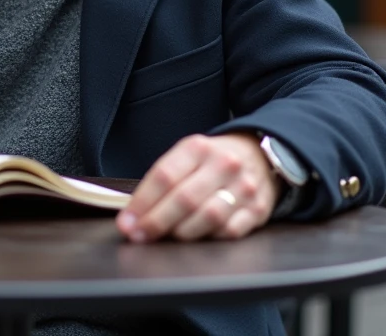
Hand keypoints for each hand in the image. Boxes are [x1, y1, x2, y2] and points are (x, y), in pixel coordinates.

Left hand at [116, 133, 279, 241]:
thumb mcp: (187, 157)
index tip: (126, 223)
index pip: (164, 176)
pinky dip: (209, 238)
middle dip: (156, 222)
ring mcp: (244, 187)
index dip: (142, 203)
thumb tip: (133, 214)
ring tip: (168, 237)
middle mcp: (223, 164)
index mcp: (198, 148)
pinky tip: (198, 237)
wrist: (258, 155)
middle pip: (184, 199)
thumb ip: (163, 181)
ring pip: (208, 217)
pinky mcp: (258, 209)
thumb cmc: (212, 161)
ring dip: (182, 233)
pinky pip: (229, 231)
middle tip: (139, 236)